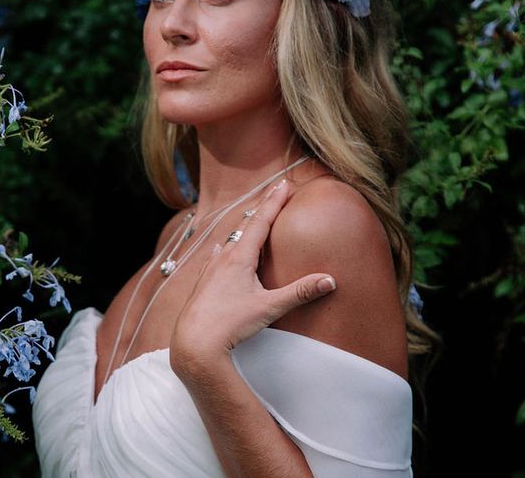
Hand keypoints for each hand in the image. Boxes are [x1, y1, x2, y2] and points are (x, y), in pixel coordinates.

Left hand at [169, 180, 335, 375]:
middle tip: (276, 190)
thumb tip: (330, 279)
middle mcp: (223, 257)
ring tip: (254, 217)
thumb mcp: (269, 308)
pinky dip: (227, 247)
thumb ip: (300, 292)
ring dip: (245, 227)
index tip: (284, 183)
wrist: (193, 342)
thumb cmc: (230, 324)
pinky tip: (220, 250)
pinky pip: (217, 256)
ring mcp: (211, 268)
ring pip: (230, 240)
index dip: (274, 201)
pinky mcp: (204, 282)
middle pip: (246, 225)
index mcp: (240, 257)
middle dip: (264, 207)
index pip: (261, 221)